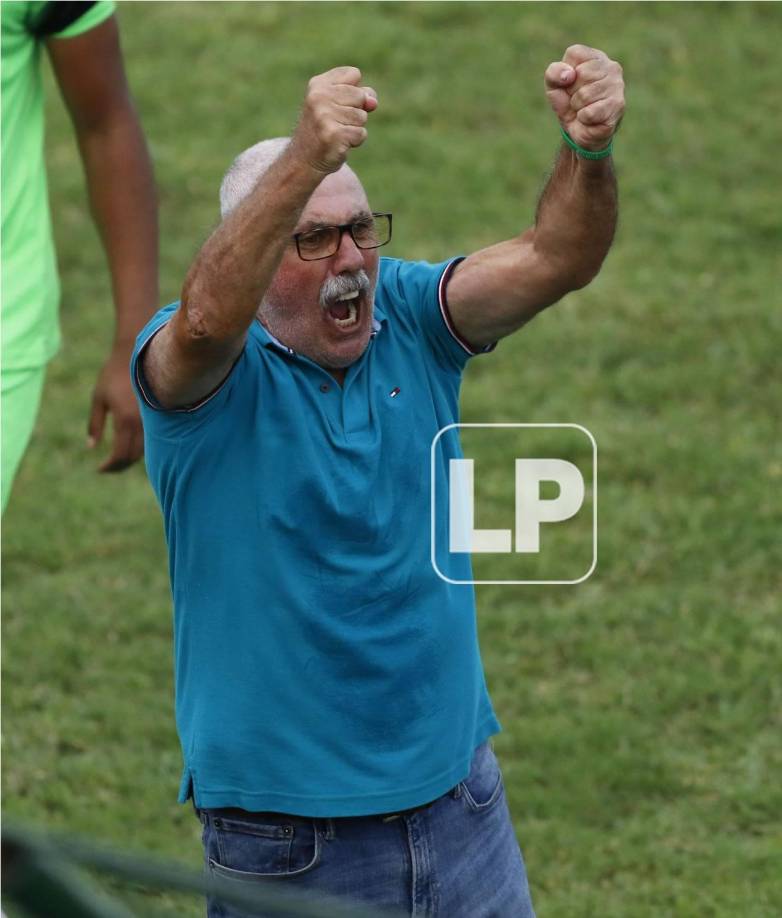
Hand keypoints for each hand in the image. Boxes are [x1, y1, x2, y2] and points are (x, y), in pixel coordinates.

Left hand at [87, 347, 143, 471]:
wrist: (139, 356)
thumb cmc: (113, 375)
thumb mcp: (98, 398)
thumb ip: (95, 424)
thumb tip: (91, 447)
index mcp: (125, 420)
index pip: (120, 455)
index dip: (110, 466)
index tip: (99, 469)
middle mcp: (143, 423)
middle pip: (133, 457)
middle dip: (119, 466)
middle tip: (107, 468)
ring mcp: (154, 421)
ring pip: (144, 451)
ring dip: (130, 459)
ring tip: (117, 460)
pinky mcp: (160, 416)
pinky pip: (152, 440)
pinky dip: (140, 449)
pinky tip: (130, 446)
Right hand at [290, 66, 377, 174]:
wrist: (305, 159)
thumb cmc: (324, 128)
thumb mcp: (338, 105)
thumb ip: (359, 96)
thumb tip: (373, 102)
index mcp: (318, 84)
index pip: (354, 74)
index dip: (354, 91)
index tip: (338, 103)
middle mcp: (318, 97)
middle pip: (360, 96)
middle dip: (356, 111)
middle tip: (336, 122)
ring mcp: (324, 116)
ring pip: (362, 116)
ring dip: (355, 128)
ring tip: (337, 133)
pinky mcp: (333, 134)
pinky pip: (361, 133)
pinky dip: (355, 141)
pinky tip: (339, 143)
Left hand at [545, 45, 623, 150]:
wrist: (578, 130)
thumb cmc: (568, 102)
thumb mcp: (553, 86)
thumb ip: (554, 73)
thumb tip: (569, 75)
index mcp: (595, 57)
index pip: (574, 53)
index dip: (565, 74)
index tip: (570, 84)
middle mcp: (611, 67)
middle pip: (580, 74)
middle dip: (572, 92)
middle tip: (577, 100)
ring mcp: (617, 86)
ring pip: (584, 95)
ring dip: (577, 107)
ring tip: (584, 109)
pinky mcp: (618, 106)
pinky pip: (589, 112)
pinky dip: (583, 119)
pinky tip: (590, 119)